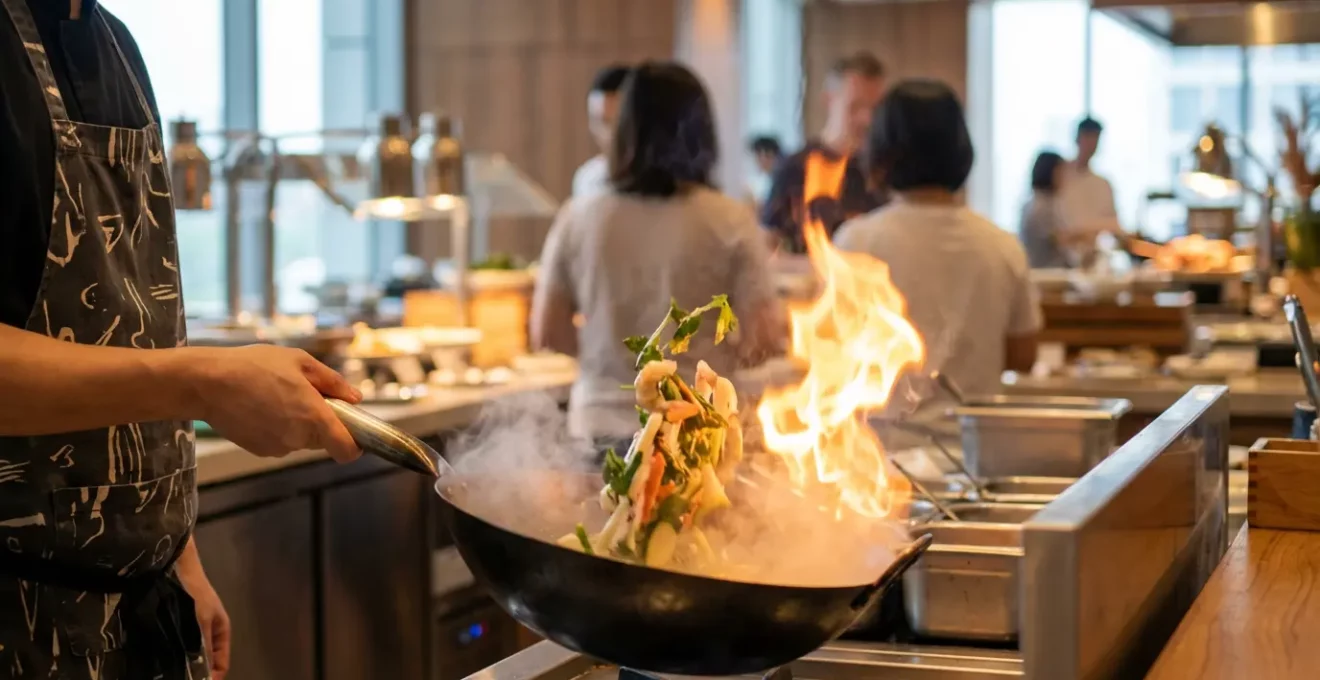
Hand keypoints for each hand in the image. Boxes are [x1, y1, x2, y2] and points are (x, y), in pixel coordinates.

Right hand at [174, 345, 362, 461]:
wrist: (208, 383)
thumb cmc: (255, 366)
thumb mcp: (301, 362)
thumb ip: (333, 382)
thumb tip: (355, 398)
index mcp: (314, 417)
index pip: (346, 450)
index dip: (355, 446)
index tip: (355, 434)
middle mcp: (298, 438)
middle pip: (323, 440)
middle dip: (321, 423)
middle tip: (304, 396)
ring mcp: (278, 447)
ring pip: (301, 440)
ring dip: (298, 424)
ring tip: (276, 396)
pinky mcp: (260, 451)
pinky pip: (280, 442)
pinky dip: (278, 428)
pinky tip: (261, 407)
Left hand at [177, 544, 230, 679]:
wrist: (177, 569)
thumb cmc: (194, 595)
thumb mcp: (201, 622)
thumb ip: (203, 647)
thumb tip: (204, 673)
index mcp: (221, 631)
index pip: (222, 663)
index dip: (214, 677)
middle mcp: (208, 632)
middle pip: (206, 661)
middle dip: (197, 672)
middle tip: (183, 678)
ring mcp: (192, 629)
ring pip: (191, 654)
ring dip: (184, 663)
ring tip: (171, 672)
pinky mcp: (177, 625)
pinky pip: (178, 645)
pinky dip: (173, 654)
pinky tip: (163, 660)